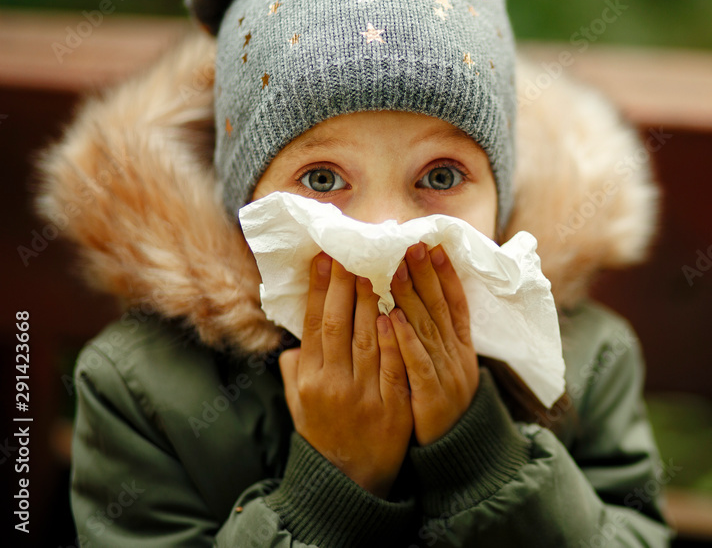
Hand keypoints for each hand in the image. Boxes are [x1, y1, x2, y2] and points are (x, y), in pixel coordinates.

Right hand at [278, 252, 412, 497]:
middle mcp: (332, 384)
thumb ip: (295, 371)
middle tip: (350, 254)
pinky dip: (391, 340)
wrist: (351, 481)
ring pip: (364, 340)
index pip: (313, 325)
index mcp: (309, 379)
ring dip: (369, 303)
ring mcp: (363, 396)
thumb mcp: (299, 405)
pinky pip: (392, 366)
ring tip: (375, 272)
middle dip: (343, 286)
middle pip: (337, 325)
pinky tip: (392, 315)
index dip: (318, 290)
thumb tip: (294, 341)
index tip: (323, 260)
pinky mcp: (391, 407)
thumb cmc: (325, 436)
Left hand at [389, 242, 478, 445]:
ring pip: (429, 330)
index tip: (434, 246)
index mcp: (460, 348)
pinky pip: (418, 364)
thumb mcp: (441, 367)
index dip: (446, 274)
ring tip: (396, 270)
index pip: (454, 303)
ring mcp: (448, 376)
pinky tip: (393, 319)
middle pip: (441, 309)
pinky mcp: (434, 398)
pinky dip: (406, 340)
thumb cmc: (437, 404)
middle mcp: (457, 356)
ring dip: (413, 298)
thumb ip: (428, 339)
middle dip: (427, 275)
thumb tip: (409, 305)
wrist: (455, 453)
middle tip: (413, 245)